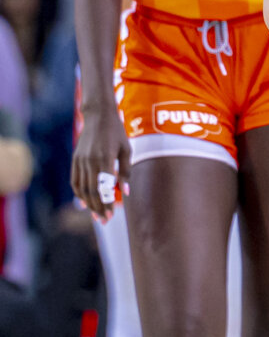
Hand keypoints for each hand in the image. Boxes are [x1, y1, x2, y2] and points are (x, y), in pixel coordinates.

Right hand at [71, 105, 131, 220]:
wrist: (98, 116)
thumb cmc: (116, 133)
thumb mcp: (126, 150)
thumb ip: (125, 172)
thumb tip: (125, 193)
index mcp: (104, 159)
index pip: (104, 188)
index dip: (106, 204)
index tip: (111, 216)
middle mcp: (90, 161)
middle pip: (92, 191)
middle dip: (98, 208)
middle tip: (104, 220)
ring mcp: (80, 160)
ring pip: (82, 188)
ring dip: (89, 204)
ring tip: (96, 215)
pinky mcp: (75, 159)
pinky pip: (75, 180)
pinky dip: (79, 193)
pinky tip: (85, 202)